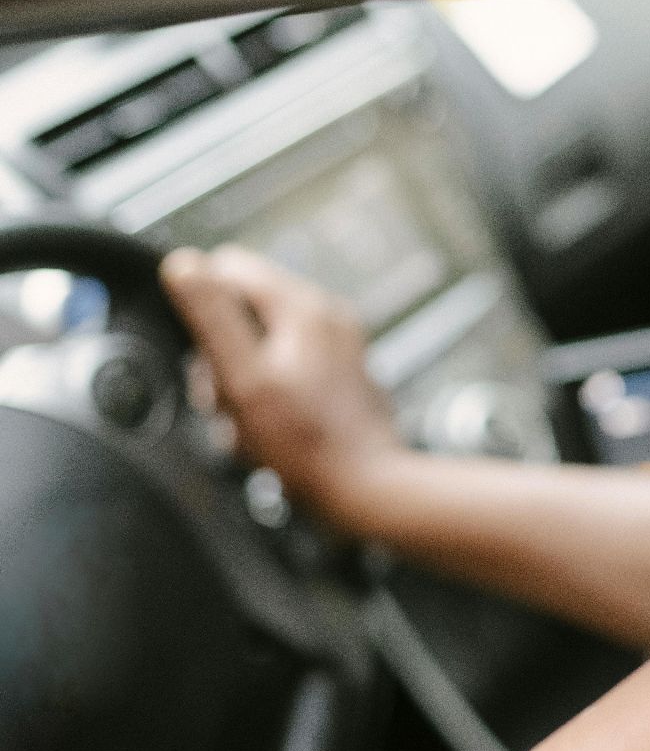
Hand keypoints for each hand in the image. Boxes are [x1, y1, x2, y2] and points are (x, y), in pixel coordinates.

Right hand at [160, 246, 404, 515]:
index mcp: (304, 305)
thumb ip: (212, 316)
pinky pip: (281, 369)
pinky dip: (264, 396)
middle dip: (218, 354)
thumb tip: (182, 263)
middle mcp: (327, 314)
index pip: (227, 268)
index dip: (199, 308)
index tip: (202, 358)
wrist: (365, 488)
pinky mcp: (339, 373)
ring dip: (238, 382)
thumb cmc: (303, 442)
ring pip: (258, 343)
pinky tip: (264, 430)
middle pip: (241, 310)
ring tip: (245, 423)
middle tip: (224, 401)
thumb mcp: (244, 377)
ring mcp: (337, 343)